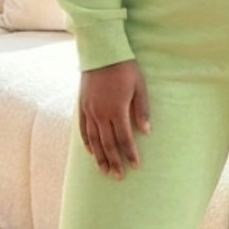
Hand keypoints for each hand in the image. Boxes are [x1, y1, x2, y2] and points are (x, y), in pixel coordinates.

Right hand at [78, 60, 150, 178]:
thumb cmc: (125, 68)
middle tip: (119, 176)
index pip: (124, 138)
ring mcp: (89, 110)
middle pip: (107, 143)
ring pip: (93, 140)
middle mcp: (100, 114)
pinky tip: (90, 152)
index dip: (129, 154)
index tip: (135, 166)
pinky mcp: (82, 105)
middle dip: (114, 161)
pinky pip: (83, 129)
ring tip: (104, 170)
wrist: (102, 52)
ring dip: (99, 157)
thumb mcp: (139, 87)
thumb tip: (146, 132)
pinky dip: (87, 142)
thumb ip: (142, 110)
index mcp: (116, 110)